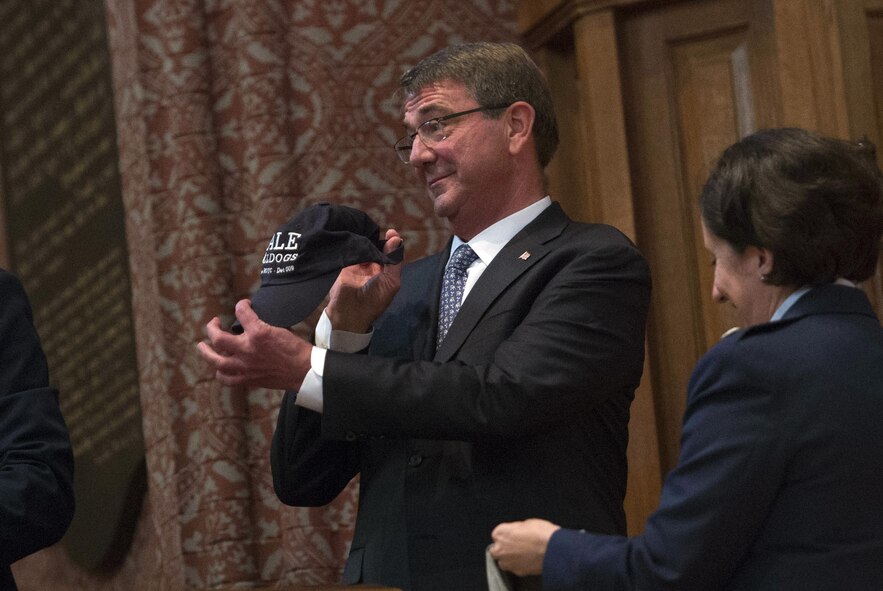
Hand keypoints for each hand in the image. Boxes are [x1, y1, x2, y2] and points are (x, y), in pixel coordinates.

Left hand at [197, 299, 311, 389]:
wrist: (304, 370)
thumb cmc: (297, 349)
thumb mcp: (282, 328)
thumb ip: (265, 324)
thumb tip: (256, 320)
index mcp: (258, 332)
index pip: (241, 311)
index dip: (241, 305)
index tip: (244, 305)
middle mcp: (247, 348)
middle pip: (217, 337)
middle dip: (212, 328)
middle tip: (214, 323)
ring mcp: (245, 365)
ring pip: (215, 360)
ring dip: (207, 352)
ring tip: (203, 346)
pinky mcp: (248, 379)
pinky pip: (226, 379)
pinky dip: (220, 373)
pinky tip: (220, 368)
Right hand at [326, 229, 402, 332]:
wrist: (349, 313)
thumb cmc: (374, 300)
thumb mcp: (390, 282)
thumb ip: (394, 262)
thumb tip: (396, 239)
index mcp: (385, 270)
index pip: (389, 251)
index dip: (391, 241)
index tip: (390, 232)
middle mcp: (371, 265)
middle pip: (375, 246)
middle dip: (376, 237)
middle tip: (374, 229)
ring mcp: (357, 263)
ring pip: (362, 246)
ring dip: (363, 239)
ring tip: (364, 228)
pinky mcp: (343, 263)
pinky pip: (348, 249)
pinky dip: (351, 242)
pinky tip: (353, 233)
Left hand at [490, 519, 560, 576]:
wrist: (553, 549)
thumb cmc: (541, 533)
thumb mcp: (527, 522)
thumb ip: (516, 529)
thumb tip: (518, 532)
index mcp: (500, 533)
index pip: (497, 534)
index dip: (507, 534)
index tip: (514, 535)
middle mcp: (500, 549)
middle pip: (496, 550)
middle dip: (504, 548)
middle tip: (517, 545)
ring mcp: (508, 562)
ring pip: (503, 561)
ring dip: (510, 558)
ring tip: (523, 554)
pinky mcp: (517, 572)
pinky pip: (515, 568)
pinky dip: (520, 565)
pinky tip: (528, 560)